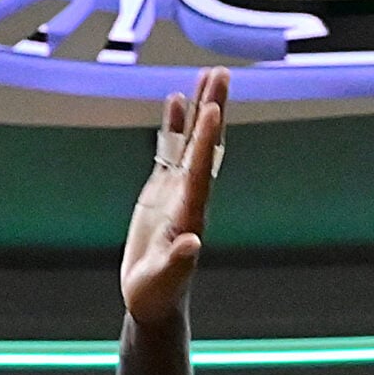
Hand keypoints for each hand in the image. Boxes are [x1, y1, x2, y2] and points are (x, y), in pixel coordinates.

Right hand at [121, 68, 227, 326]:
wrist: (153, 300)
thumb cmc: (158, 294)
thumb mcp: (164, 280)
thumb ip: (178, 261)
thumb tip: (192, 243)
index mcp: (190, 214)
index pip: (201, 170)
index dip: (205, 140)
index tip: (212, 108)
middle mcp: (190, 196)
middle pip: (205, 146)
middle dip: (213, 110)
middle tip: (220, 74)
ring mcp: (177, 191)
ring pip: (192, 142)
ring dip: (200, 110)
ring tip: (207, 76)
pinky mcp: (162, 192)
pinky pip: (172, 151)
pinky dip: (175, 126)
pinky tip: (177, 101)